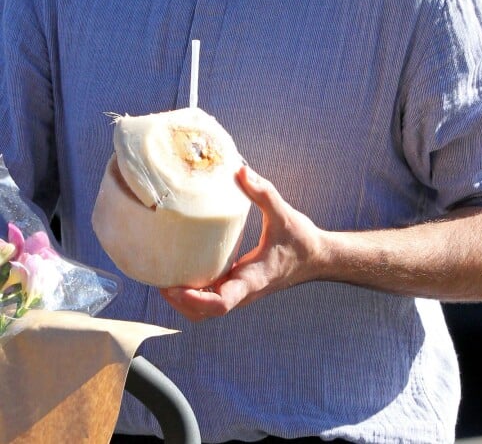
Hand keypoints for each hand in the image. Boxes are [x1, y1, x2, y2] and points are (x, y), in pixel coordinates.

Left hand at [160, 165, 323, 321]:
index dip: (194, 300)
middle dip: (180, 302)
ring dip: (184, 301)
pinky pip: (211, 299)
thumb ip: (263, 192)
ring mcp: (240, 292)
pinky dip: (194, 293)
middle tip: (160, 279)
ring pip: (205, 311)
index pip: (221, 304)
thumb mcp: (284, 213)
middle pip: (204, 314)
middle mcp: (244, 292)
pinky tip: (182, 270)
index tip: (174, 287)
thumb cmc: (301, 239)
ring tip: (163, 276)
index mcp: (252, 280)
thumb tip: (240, 170)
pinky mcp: (239, 287)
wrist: (317, 258)